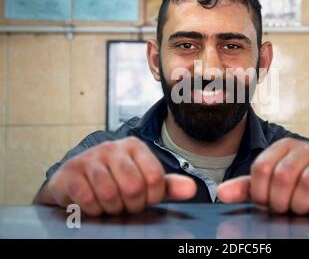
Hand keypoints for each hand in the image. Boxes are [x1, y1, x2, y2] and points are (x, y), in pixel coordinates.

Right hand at [37, 137, 196, 215]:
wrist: (74, 180)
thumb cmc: (115, 180)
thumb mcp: (143, 180)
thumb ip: (167, 185)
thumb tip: (192, 189)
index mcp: (134, 146)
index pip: (155, 178)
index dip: (152, 198)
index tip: (145, 199)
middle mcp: (112, 147)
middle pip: (134, 187)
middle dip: (131, 205)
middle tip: (125, 204)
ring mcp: (89, 157)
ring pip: (110, 194)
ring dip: (111, 208)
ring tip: (110, 204)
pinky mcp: (70, 171)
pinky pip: (87, 199)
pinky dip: (93, 209)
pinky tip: (93, 205)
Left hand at [217, 138, 308, 215]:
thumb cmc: (299, 184)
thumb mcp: (271, 184)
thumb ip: (247, 188)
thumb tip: (221, 193)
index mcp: (283, 147)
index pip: (261, 168)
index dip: (260, 192)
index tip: (266, 202)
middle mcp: (305, 148)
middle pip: (283, 176)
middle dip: (280, 201)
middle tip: (284, 208)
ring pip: (308, 183)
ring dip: (301, 205)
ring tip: (301, 209)